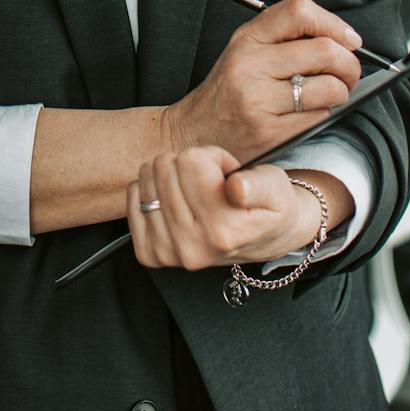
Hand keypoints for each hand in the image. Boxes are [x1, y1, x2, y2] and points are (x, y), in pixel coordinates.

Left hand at [125, 147, 314, 269]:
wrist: (265, 238)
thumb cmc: (269, 207)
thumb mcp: (275, 189)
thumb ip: (257, 186)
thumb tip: (236, 188)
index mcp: (223, 231)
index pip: (191, 161)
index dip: (212, 157)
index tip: (226, 173)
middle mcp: (192, 247)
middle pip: (165, 166)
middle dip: (191, 164)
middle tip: (212, 182)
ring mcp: (168, 253)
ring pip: (147, 176)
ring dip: (172, 176)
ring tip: (197, 192)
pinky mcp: (150, 253)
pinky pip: (133, 196)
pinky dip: (152, 189)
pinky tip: (176, 200)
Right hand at [160, 0, 364, 162]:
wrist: (192, 133)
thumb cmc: (228, 92)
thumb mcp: (244, 52)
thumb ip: (284, 39)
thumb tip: (343, 40)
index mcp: (247, 38)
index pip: (299, 12)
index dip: (334, 23)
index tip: (349, 40)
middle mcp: (250, 64)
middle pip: (324, 50)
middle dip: (349, 64)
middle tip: (349, 73)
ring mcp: (258, 100)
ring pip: (329, 87)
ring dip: (341, 93)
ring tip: (329, 96)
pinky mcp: (269, 132)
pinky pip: (319, 117)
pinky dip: (324, 115)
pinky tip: (309, 115)